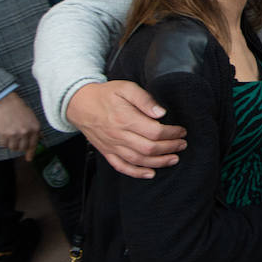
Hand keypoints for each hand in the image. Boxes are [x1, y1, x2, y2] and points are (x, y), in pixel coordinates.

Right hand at [0, 93, 41, 159]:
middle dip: (20, 147)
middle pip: (22, 148)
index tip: (29, 159)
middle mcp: (25, 132)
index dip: (31, 153)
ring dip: (12, 145)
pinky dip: (4, 142)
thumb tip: (40, 139)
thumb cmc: (20, 109)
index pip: (33, 145)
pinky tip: (5, 134)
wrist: (7, 102)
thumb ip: (36, 130)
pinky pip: (4, 145)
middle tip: (17, 141)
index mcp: (35, 128)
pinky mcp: (3, 134)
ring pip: (13, 148)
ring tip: (11, 136)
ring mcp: (14, 134)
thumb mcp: (33, 118)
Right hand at [66, 80, 186, 178]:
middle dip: (170, 148)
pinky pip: (122, 167)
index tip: (181, 131)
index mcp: (125, 119)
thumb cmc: (105, 94)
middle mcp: (119, 135)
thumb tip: (161, 113)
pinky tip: (150, 173)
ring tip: (174, 159)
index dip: (172, 133)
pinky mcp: (107, 152)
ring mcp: (112, 146)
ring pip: (138, 160)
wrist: (79, 104)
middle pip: (149, 148)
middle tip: (182, 144)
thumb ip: (145, 99)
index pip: (155, 132)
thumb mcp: (126, 88)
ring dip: (159, 162)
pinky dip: (137, 172)